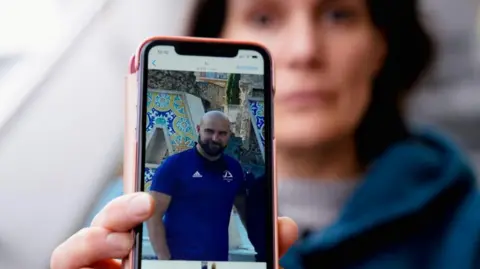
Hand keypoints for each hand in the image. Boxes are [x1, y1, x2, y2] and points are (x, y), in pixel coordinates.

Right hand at [50, 192, 297, 268]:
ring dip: (102, 226)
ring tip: (125, 234)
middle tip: (148, 203)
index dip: (154, 187)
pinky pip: (65, 262)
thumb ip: (257, 255)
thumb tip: (285, 227)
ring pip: (84, 238)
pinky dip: (80, 250)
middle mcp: (126, 259)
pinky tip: (111, 252)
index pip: (150, 211)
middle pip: (115, 219)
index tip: (168, 170)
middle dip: (126, 205)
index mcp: (159, 251)